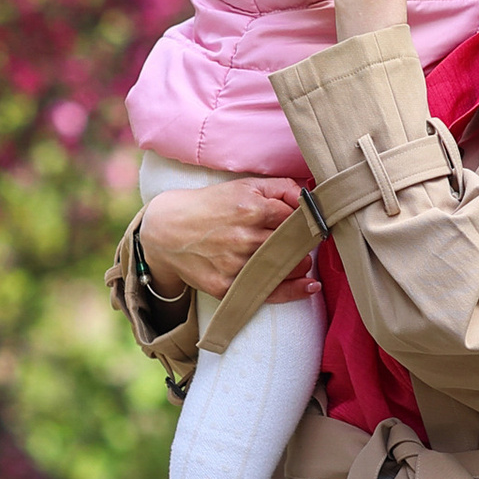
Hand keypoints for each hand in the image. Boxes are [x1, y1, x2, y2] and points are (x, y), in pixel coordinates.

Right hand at [139, 172, 310, 302]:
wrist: (165, 230)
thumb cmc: (210, 206)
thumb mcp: (243, 186)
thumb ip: (280, 188)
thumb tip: (311, 198)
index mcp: (250, 208)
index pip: (297, 218)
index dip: (308, 223)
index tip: (313, 227)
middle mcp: (243, 237)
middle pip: (293, 245)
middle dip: (306, 246)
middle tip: (307, 244)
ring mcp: (234, 264)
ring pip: (283, 269)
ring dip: (300, 266)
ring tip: (301, 261)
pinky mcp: (224, 286)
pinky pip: (266, 292)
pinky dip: (292, 291)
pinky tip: (308, 287)